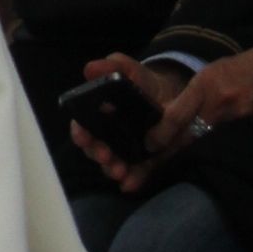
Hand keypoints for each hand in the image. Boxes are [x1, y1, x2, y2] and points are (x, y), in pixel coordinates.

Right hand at [67, 53, 190, 192]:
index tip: (83, 135)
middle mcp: (107, 135)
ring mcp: (125, 150)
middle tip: (105, 156)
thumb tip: (90, 68)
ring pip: (113, 164)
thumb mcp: (130, 70)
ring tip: (120, 171)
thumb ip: (114, 66)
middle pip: (95, 149)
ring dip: (113, 170)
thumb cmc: (142, 82)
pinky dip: (133, 180)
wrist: (172, 96)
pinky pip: (137, 173)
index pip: (83, 126)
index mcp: (98, 114)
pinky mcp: (143, 161)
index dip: (80, 132)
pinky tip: (130, 185)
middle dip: (97, 154)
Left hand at [143, 45, 252, 166]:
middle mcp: (219, 105)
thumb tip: (168, 115)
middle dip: (163, 157)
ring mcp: (237, 122)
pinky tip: (197, 172)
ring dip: (182, 162)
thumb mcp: (212, 72)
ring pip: (202, 148)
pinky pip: (225, 151)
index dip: (160, 134)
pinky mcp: (251, 134)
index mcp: (205, 85)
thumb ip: (192, 94)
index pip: (176, 115)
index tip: (148, 146)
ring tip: (160, 175)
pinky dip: (210, 161)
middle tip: (141, 173)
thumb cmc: (244, 68)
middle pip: (186, 138)